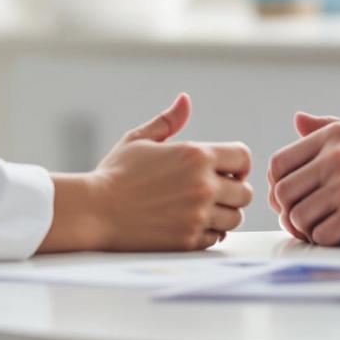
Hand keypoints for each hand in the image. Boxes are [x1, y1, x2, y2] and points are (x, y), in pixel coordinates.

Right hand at [39, 93, 253, 252]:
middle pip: (245, 192)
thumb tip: (185, 100)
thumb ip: (168, 121)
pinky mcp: (189, 240)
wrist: (94, 211)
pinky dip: (209, 232)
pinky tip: (191, 224)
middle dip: (233, 191)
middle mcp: (203, 185)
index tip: (224, 170)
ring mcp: (198, 215)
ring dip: (223, 214)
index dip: (237, 163)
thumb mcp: (139, 140)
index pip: (243, 157)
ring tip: (201, 209)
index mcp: (196, 156)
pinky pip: (216, 237)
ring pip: (235, 218)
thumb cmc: (115, 174)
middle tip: (213, 192)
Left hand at [267, 112, 339, 245]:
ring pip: (298, 218)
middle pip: (283, 193)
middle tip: (306, 222)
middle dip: (289, 213)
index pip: (278, 164)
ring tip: (329, 227)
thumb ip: (326, 128)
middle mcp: (337, 157)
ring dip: (308, 230)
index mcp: (334, 136)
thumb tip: (297, 119)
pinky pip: (320, 237)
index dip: (278, 187)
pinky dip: (329, 241)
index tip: (291, 200)